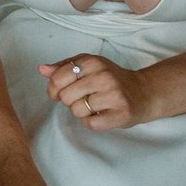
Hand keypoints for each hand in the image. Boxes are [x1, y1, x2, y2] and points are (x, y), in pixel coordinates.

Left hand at [39, 53, 155, 130]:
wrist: (144, 92)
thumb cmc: (111, 79)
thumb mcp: (89, 66)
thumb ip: (64, 67)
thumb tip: (42, 69)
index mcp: (93, 61)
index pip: (58, 77)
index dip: (54, 88)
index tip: (60, 92)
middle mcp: (104, 76)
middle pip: (66, 96)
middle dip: (70, 101)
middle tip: (83, 98)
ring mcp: (114, 95)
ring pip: (77, 111)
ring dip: (82, 112)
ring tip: (94, 105)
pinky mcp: (121, 114)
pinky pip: (90, 124)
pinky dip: (91, 122)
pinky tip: (101, 114)